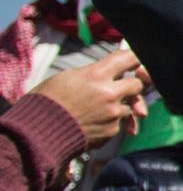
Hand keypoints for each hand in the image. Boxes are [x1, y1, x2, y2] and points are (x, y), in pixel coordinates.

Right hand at [30, 49, 147, 148]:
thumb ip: (93, 74)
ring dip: (120, 106)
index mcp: (97, 75)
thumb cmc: (46, 101)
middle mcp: (109, 93)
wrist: (37, 133)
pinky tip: (92, 122)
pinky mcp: (111, 131)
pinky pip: (119, 123)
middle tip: (120, 86)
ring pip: (130, 106)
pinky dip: (110, 122)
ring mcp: (112, 113)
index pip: (129, 58)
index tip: (135, 61)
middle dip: (131, 85)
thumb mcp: (67, 77)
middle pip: (138, 84)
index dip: (134, 59)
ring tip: (97, 109)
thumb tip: (111, 72)